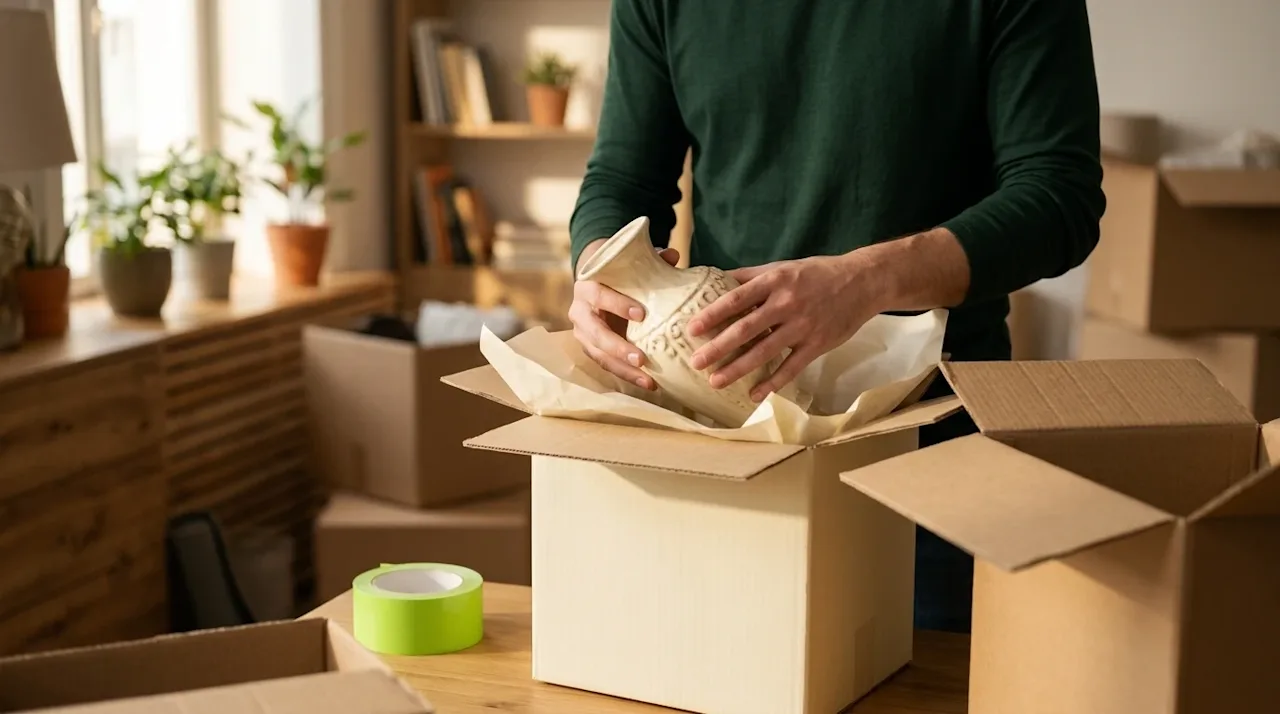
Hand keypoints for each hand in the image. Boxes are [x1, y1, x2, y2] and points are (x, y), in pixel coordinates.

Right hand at [569, 239, 680, 389]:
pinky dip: (627, 376)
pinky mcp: (591, 350)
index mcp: (586, 286)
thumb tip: (673, 255)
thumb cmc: (617, 275)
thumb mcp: (630, 266)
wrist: (595, 286)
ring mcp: (583, 334)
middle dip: (618, 348)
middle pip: (596, 333)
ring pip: (599, 355)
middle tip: (642, 359)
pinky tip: (649, 384)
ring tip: (649, 381)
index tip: (642, 314)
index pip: (598, 295)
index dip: (617, 304)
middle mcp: (579, 312)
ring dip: (624, 369)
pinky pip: (607, 366)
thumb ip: (650, 261)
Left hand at [686, 253, 885, 400]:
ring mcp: (802, 327)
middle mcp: (787, 304)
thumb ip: (750, 276)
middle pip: (746, 329)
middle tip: (696, 362)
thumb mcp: (783, 268)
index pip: (737, 298)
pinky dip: (772, 383)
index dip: (713, 314)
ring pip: (765, 352)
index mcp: (775, 282)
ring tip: (715, 381)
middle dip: (719, 347)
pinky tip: (754, 395)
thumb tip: (716, 279)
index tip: (692, 329)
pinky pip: (791, 368)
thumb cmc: (817, 274)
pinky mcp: (817, 345)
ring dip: (738, 369)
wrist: (863, 282)